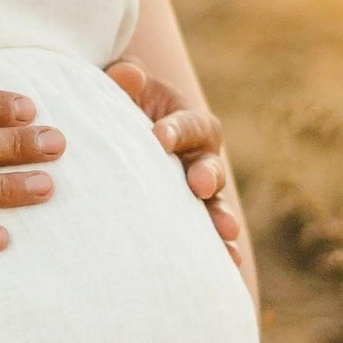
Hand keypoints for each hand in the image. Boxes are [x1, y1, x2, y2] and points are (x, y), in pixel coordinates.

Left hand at [105, 59, 240, 263]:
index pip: (190, 123)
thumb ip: (125, 79)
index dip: (177, 129)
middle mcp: (200, 156)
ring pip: (213, 203)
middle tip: (199, 185)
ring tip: (226, 235)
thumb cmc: (119, 105)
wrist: (115, 135)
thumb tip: (126, 75)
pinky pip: (206, 235)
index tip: (158, 137)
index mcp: (187, 121)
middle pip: (210, 165)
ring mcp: (196, 190)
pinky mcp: (188, 218)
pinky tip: (227, 266)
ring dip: (220, 218)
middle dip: (207, 175)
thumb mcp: (121, 87)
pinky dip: (217, 249)